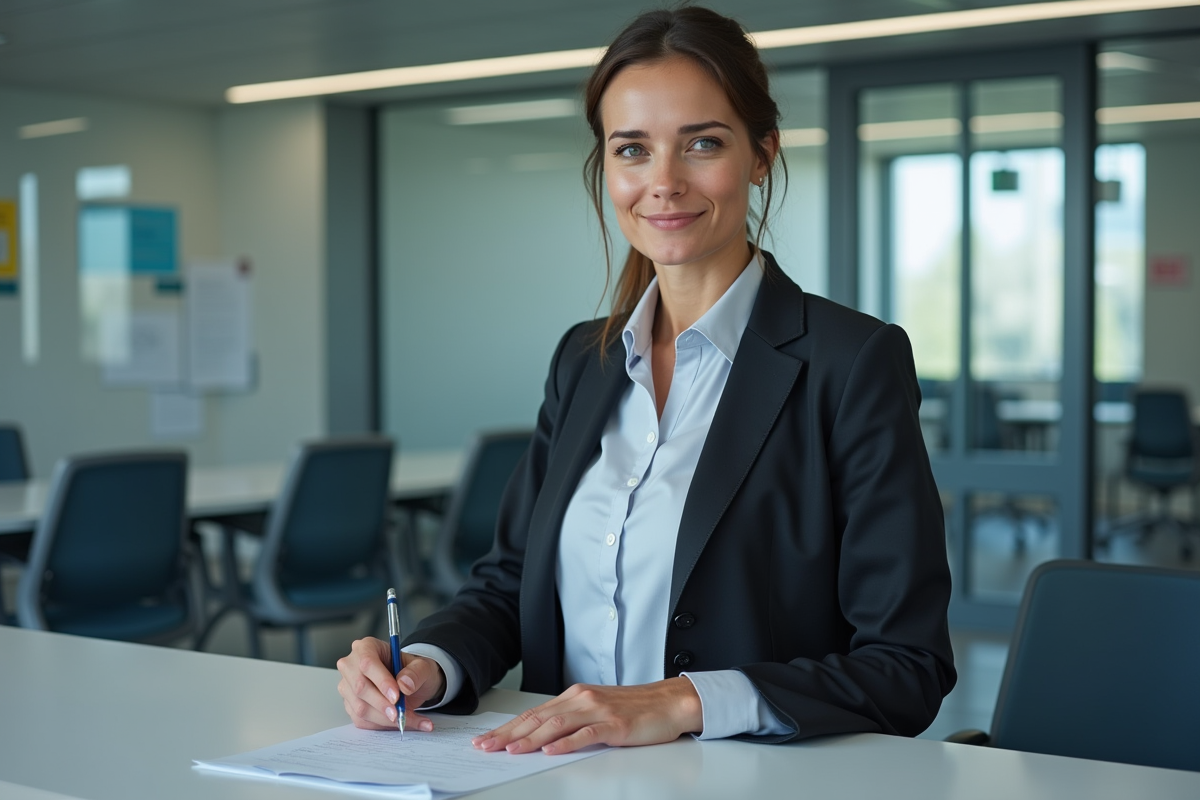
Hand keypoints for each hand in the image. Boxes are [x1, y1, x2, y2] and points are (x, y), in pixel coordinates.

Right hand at [336, 637, 444, 730]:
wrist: (411, 684)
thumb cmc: (413, 671)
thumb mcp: (423, 666)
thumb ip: (416, 672)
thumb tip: (404, 684)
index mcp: (367, 647)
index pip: (368, 663)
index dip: (381, 681)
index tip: (396, 696)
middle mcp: (352, 666)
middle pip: (360, 687)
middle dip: (382, 704)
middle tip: (401, 714)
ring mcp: (348, 687)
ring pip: (360, 708)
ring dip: (385, 719)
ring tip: (409, 720)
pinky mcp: (350, 706)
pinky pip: (363, 721)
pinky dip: (383, 726)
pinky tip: (402, 724)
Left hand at [471, 677, 702, 754]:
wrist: (668, 702)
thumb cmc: (633, 709)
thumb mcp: (596, 709)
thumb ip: (571, 719)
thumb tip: (540, 736)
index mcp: (575, 696)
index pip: (534, 713)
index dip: (508, 728)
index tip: (487, 740)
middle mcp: (582, 699)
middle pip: (539, 718)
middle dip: (509, 734)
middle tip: (486, 747)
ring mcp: (598, 711)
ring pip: (557, 725)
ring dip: (531, 739)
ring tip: (511, 751)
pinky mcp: (615, 724)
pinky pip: (586, 734)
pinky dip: (567, 743)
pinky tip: (551, 750)